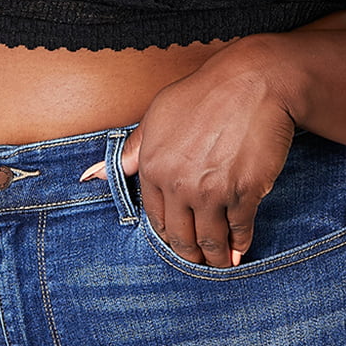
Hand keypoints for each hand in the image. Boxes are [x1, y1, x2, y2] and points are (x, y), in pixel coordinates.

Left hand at [82, 39, 294, 266]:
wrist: (253, 82)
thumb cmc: (204, 95)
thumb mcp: (157, 116)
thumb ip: (130, 152)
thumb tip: (92, 175)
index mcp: (153, 167)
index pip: (156, 219)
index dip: (169, 236)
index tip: (179, 242)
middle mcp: (178, 184)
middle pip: (182, 238)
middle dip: (191, 255)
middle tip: (200, 261)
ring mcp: (211, 191)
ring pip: (211, 240)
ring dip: (217, 258)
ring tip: (222, 263)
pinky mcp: (243, 192)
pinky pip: (240, 229)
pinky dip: (242, 243)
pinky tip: (242, 248)